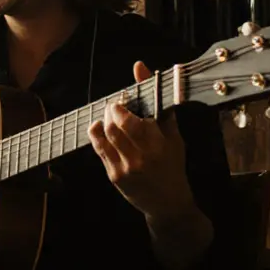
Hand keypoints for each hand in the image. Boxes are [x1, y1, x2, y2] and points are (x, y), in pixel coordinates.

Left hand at [87, 62, 198, 222]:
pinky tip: (101, 129)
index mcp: (159, 145)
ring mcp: (126, 168)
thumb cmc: (172, 164)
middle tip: (115, 107)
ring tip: (109, 116)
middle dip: (111, 111)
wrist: (168, 203)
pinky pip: (99, 150)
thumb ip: (158, 101)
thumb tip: (140, 67)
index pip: (132, 120)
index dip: (122, 106)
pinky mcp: (114, 176)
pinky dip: (97, 135)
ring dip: (102, 121)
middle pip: (114, 126)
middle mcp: (142, 157)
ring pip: (104, 137)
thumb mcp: (173, 134)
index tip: (124, 99)